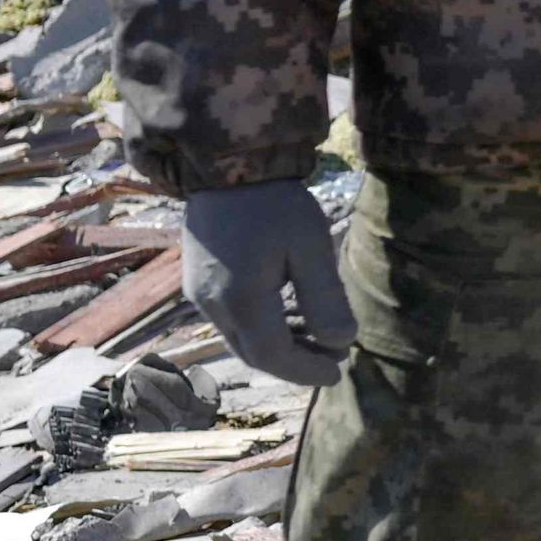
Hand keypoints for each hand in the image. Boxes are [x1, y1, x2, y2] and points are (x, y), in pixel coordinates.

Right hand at [182, 180, 353, 386]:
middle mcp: (212, 305)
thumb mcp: (310, 245)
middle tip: (335, 358)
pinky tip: (292, 317)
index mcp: (240, 299)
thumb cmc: (274, 203)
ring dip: (280, 346)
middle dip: (296, 362)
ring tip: (321, 340)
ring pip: (241, 339)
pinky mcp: (199, 283)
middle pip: (254, 353)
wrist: (225, 166)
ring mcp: (200, 295)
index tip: (337, 374)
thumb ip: (324, 297)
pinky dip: (262, 328)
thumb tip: (342, 342)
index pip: (273, 355)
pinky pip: (232, 320)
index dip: (305, 371)